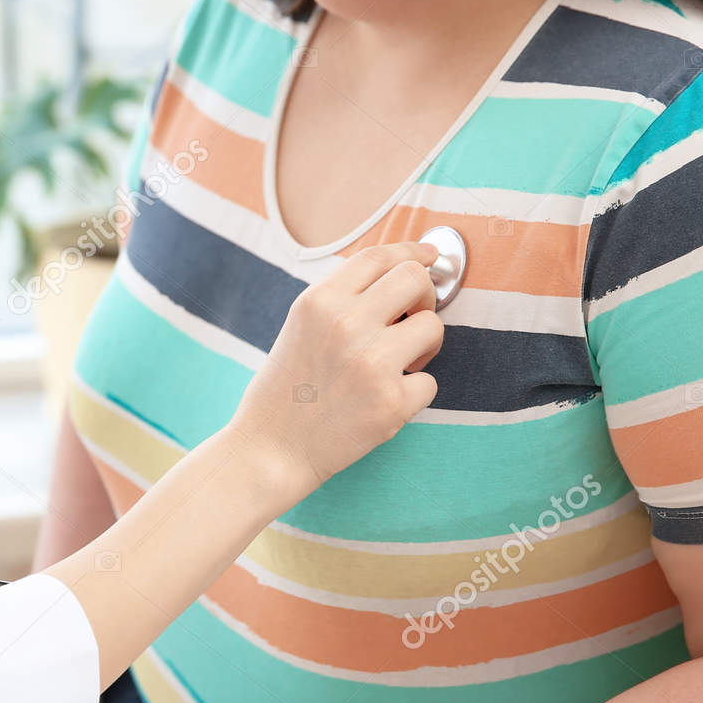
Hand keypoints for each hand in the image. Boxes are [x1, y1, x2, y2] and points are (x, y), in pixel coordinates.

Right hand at [228, 241, 443, 502]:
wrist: (269, 450)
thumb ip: (344, 300)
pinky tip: (380, 404)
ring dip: (424, 347)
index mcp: (319, 301)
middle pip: (415, 279)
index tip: (430, 257)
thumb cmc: (285, 391)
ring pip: (433, 328)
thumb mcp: (300, 327)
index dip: (412, 252)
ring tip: (394, 368)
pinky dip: (412, 394)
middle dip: (424, 298)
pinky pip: (429, 382)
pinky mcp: (391, 401)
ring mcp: (371, 361)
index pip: (379, 256)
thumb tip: (404, 274)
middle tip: (412, 322)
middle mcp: (345, 323)